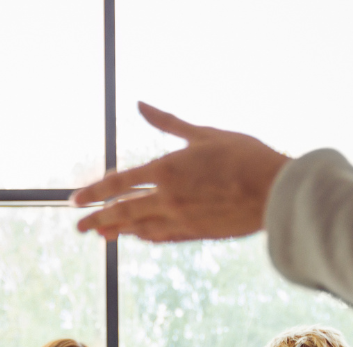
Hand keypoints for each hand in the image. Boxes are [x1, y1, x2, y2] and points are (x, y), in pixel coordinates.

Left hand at [71, 103, 290, 241]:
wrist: (276, 192)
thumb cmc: (245, 156)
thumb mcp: (204, 133)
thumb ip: (169, 123)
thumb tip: (140, 104)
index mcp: (167, 170)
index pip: (119, 183)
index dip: (94, 192)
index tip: (76, 199)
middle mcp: (168, 199)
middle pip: (122, 212)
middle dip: (97, 219)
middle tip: (78, 226)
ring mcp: (181, 220)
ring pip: (139, 228)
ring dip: (117, 230)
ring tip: (101, 234)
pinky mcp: (196, 234)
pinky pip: (162, 236)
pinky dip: (146, 235)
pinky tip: (138, 235)